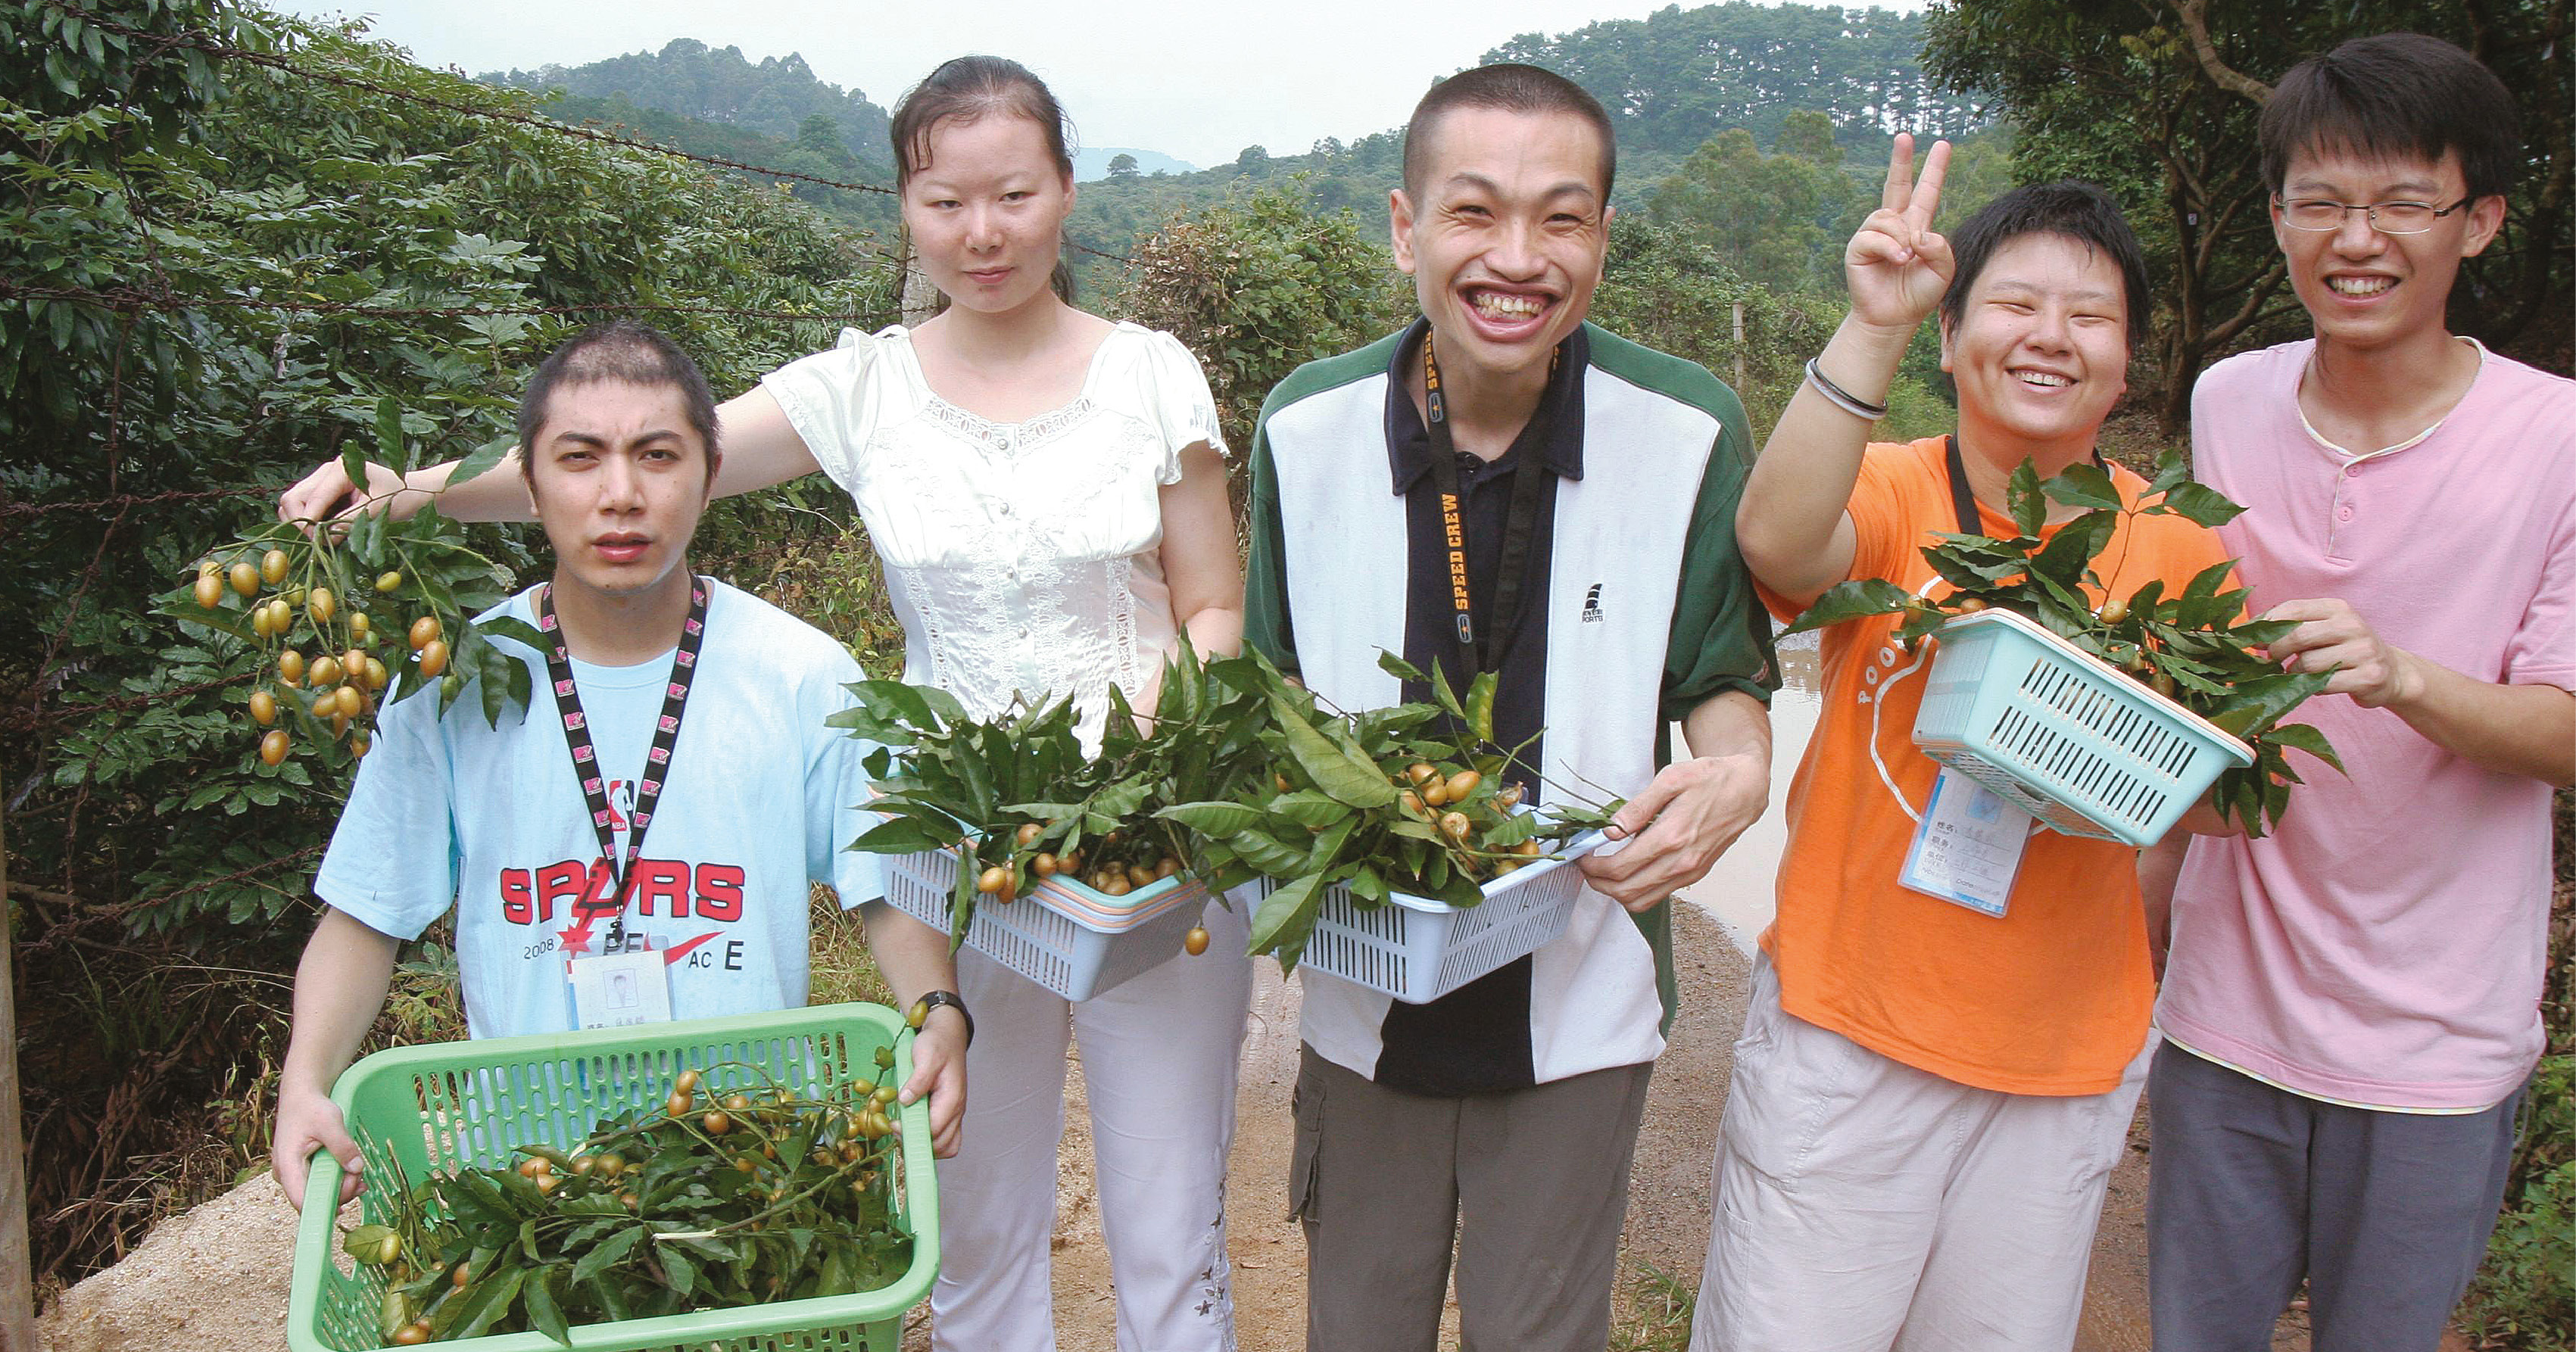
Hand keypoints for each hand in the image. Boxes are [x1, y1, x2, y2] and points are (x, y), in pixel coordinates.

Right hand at [272, 1081, 363, 1210]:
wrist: (302, 1095)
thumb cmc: (311, 1106)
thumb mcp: (329, 1122)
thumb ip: (342, 1145)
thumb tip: (356, 1169)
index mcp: (287, 1165)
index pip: (300, 1200)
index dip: (320, 1209)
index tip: (343, 1208)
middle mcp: (287, 1174)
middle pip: (312, 1199)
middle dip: (339, 1192)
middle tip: (360, 1178)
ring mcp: (294, 1173)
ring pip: (317, 1192)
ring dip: (341, 1187)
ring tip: (359, 1174)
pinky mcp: (302, 1169)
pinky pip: (319, 1183)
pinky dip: (337, 1180)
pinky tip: (352, 1174)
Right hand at [277, 457, 414, 531]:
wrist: (416, 491)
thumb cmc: (402, 497)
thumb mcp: (376, 512)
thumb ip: (347, 523)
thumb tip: (323, 540)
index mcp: (340, 469)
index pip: (311, 498)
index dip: (309, 523)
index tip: (317, 543)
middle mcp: (326, 471)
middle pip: (293, 497)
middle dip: (300, 522)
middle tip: (317, 542)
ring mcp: (323, 479)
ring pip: (294, 502)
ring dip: (302, 522)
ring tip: (320, 538)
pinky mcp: (325, 490)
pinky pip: (304, 506)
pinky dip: (308, 520)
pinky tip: (323, 531)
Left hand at [898, 1010, 967, 1158]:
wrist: (947, 1035)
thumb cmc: (937, 1044)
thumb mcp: (926, 1055)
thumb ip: (918, 1079)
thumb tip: (906, 1100)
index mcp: (952, 1098)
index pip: (934, 1130)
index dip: (912, 1132)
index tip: (893, 1124)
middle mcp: (957, 1110)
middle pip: (943, 1145)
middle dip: (918, 1143)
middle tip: (897, 1129)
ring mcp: (954, 1113)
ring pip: (946, 1145)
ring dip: (926, 1146)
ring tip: (905, 1132)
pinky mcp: (948, 1113)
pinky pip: (944, 1137)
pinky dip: (930, 1140)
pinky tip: (913, 1128)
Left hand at [1575, 752, 1769, 910]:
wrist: (1747, 788)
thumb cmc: (1710, 778)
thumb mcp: (1671, 779)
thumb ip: (1638, 806)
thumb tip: (1612, 829)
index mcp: (1671, 837)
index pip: (1620, 868)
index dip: (1593, 867)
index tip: (1581, 856)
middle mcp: (1681, 862)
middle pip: (1626, 891)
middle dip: (1598, 883)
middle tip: (1586, 866)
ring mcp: (1690, 872)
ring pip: (1641, 901)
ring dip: (1615, 892)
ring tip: (1603, 872)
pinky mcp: (1695, 875)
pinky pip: (1658, 896)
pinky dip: (1636, 891)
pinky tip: (1628, 872)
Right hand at [1845, 132, 1954, 334]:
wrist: (1894, 317)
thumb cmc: (1919, 294)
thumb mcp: (1943, 270)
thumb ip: (1939, 247)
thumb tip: (1916, 232)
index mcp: (1917, 226)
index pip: (1927, 191)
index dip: (1935, 169)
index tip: (1943, 145)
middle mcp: (1895, 225)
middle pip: (1897, 185)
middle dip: (1901, 160)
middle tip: (1904, 135)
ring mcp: (1874, 234)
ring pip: (1889, 216)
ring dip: (1902, 237)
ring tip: (1905, 258)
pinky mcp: (1858, 247)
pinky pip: (1875, 235)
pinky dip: (1889, 247)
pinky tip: (1896, 260)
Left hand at [2261, 598, 2418, 707]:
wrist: (2392, 672)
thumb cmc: (2344, 649)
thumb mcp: (2322, 628)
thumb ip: (2290, 625)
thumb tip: (2249, 631)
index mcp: (2337, 608)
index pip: (2292, 609)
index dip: (2266, 625)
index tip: (2251, 639)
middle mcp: (2353, 625)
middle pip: (2296, 636)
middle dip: (2275, 650)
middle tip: (2271, 660)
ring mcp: (2364, 651)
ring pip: (2307, 663)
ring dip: (2294, 673)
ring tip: (2300, 673)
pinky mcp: (2369, 677)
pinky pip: (2324, 684)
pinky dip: (2313, 687)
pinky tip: (2317, 684)